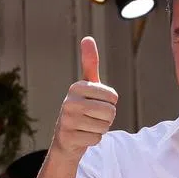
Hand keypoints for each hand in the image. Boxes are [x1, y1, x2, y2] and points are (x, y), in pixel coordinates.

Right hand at [49, 37, 118, 160]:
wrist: (66, 139)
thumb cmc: (81, 109)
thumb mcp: (86, 86)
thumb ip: (89, 64)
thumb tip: (87, 38)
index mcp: (76, 87)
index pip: (112, 96)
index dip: (110, 103)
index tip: (97, 104)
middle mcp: (69, 101)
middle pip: (110, 112)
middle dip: (107, 118)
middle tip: (93, 117)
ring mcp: (67, 120)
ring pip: (104, 126)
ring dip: (100, 129)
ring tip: (87, 126)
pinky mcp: (68, 137)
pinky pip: (96, 139)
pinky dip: (93, 140)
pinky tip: (83, 136)